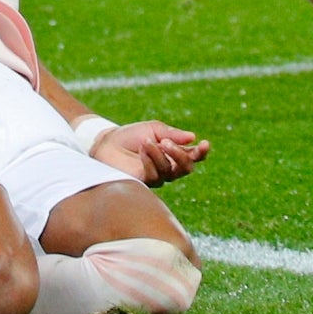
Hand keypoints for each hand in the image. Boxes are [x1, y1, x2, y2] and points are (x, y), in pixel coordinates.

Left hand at [91, 120, 210, 186]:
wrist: (107, 143)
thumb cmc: (131, 136)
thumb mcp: (153, 129)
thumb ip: (172, 134)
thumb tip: (193, 137)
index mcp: (174, 153)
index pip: (193, 156)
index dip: (201, 152)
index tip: (205, 143)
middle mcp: (169, 168)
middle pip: (186, 168)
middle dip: (180, 155)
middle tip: (167, 143)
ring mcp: (158, 177)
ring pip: (169, 171)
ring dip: (159, 154)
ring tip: (146, 142)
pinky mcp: (145, 183)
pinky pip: (155, 176)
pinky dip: (150, 161)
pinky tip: (142, 150)